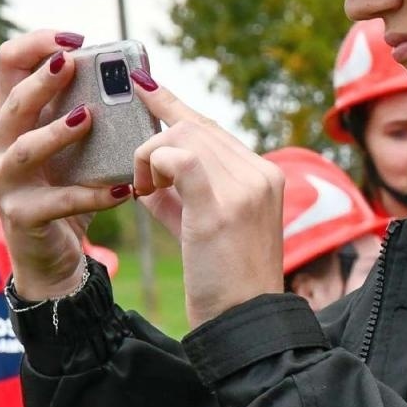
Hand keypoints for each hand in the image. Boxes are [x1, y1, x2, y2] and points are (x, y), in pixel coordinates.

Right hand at [0, 31, 131, 298]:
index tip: (73, 39)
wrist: (54, 254)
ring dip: (56, 131)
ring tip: (88, 118)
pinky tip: (123, 190)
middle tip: (70, 62)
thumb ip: (93, 111)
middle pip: (12, 102)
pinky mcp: (21, 216)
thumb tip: (141, 76)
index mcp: (12, 117)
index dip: (36, 44)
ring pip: (23, 148)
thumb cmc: (68, 187)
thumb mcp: (78, 146)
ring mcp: (4, 181)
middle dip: (41, 81)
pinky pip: (58, 201)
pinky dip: (92, 194)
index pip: (9, 65)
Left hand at [129, 79, 284, 328]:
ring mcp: (244, 188)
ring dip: (149, 160)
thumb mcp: (204, 225)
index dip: (174, 105)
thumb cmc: (224, 279)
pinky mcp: (221, 206)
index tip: (144, 85)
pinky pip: (178, 156)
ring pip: (182, 136)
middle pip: (194, 126)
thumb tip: (147, 170)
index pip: (212, 127)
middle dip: (155, 144)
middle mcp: (260, 173)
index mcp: (265, 175)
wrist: (244, 321)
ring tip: (146, 193)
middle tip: (140, 180)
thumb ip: (181, 193)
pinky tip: (147, 190)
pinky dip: (153, 164)